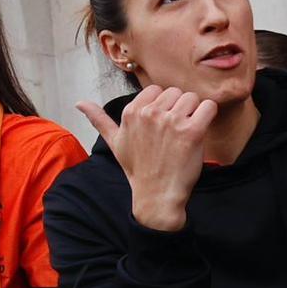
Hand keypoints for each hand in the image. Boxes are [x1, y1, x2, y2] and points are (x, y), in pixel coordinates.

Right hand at [78, 87, 216, 232]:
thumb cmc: (138, 169)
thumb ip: (98, 119)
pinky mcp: (192, 131)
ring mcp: (170, 121)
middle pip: (176, 93)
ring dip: (194, 114)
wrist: (156, 196)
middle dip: (178, 110)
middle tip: (173, 134)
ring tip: (184, 136)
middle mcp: (149, 113)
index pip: (156, 91)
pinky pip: (208, 107)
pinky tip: (199, 133)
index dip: (162, 108)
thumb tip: (78, 103)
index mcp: (131, 112)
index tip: (160, 128)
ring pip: (192, 98)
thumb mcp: (114, 143)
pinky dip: (208, 117)